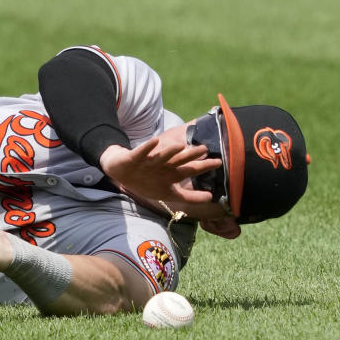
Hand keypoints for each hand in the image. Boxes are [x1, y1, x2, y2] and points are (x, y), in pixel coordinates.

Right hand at [99, 134, 220, 203]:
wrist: (120, 171)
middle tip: (204, 148)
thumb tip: (210, 198)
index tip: (219, 163)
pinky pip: (143, 152)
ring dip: (171, 151)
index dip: (204, 166)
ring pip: (163, 156)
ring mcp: (150, 161)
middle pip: (180, 160)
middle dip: (191, 155)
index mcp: (171, 173)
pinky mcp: (136, 157)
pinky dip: (148, 147)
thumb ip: (189, 196)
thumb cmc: (146, 181)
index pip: (191, 169)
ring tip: (181, 146)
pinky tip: (155, 141)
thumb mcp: (168, 193)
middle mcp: (163, 165)